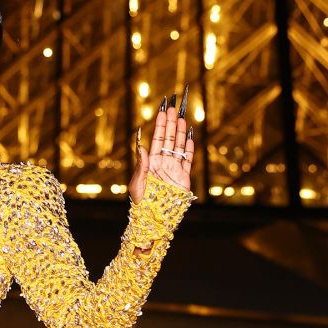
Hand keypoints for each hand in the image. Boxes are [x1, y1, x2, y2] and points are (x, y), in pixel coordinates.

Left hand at [129, 86, 194, 202]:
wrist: (154, 220)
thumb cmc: (141, 204)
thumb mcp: (137, 184)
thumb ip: (141, 165)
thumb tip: (142, 146)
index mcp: (150, 163)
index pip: (156, 139)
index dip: (160, 125)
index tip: (162, 111)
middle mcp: (163, 163)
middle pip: (168, 139)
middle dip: (171, 123)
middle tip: (173, 107)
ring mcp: (174, 170)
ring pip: (178, 147)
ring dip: (180, 132)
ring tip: (182, 118)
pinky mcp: (183, 178)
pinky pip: (187, 161)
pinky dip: (189, 149)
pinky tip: (190, 137)